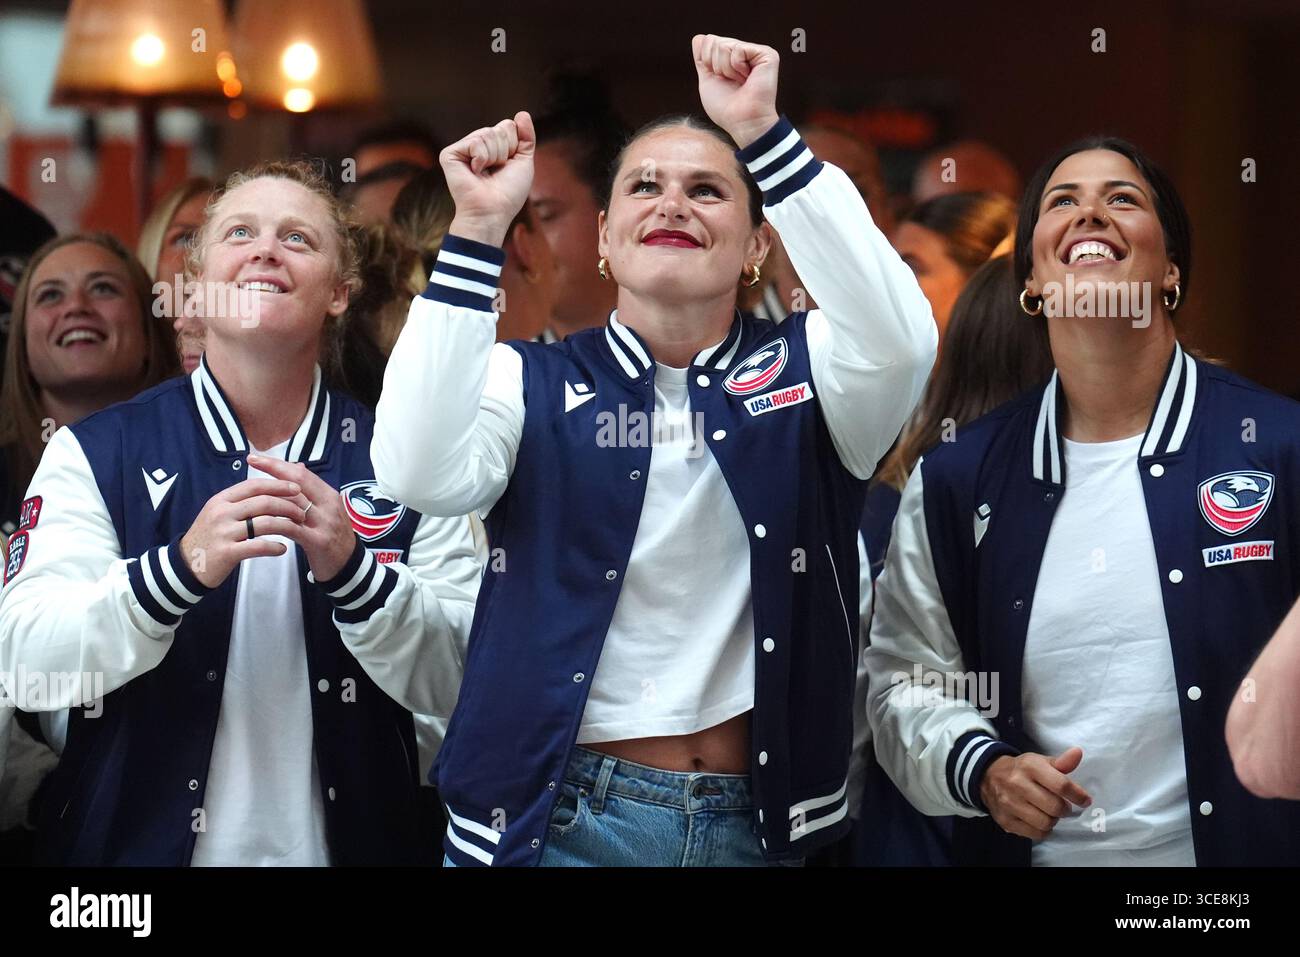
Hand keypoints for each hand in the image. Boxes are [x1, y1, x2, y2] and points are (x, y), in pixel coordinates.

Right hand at [178, 478, 306, 587]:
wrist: (186, 564)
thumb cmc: (209, 536)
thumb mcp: (220, 512)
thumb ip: (242, 500)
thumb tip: (269, 485)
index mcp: (221, 500)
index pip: (254, 485)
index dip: (278, 485)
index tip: (297, 489)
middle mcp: (222, 513)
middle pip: (263, 502)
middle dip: (288, 505)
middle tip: (303, 511)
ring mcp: (223, 533)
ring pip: (264, 523)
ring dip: (286, 524)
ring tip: (297, 528)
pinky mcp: (227, 553)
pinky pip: (257, 547)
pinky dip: (274, 547)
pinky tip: (283, 549)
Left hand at [245, 455, 359, 582]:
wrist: (348, 567)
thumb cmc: (333, 537)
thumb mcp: (326, 510)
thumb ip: (311, 490)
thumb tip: (298, 467)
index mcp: (329, 496)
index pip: (302, 474)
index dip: (279, 464)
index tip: (257, 457)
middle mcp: (329, 505)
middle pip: (297, 483)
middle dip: (272, 470)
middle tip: (251, 462)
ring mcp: (325, 523)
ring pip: (292, 503)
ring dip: (268, 496)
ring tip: (248, 492)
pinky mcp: (318, 541)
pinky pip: (291, 528)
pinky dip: (274, 522)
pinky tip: (258, 521)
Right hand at [441, 111, 535, 247]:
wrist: (492, 211)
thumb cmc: (508, 193)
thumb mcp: (525, 162)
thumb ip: (526, 137)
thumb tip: (522, 113)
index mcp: (493, 146)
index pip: (509, 126)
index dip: (515, 146)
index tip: (508, 166)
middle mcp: (477, 145)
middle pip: (500, 128)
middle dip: (505, 151)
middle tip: (496, 171)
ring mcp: (462, 149)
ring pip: (488, 133)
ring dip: (494, 157)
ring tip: (485, 173)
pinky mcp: (450, 154)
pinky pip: (474, 142)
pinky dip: (481, 158)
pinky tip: (475, 172)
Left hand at [692, 35, 780, 148]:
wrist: (742, 122)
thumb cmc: (725, 107)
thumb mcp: (707, 80)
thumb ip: (702, 59)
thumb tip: (698, 38)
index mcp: (732, 57)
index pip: (707, 41)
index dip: (706, 61)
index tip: (719, 79)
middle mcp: (745, 52)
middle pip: (713, 41)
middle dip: (715, 65)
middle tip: (731, 82)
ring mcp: (756, 52)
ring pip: (724, 45)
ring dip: (726, 69)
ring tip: (740, 82)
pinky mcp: (767, 54)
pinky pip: (737, 49)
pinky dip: (736, 67)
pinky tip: (747, 78)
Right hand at [979, 746, 1092, 840]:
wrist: (988, 776)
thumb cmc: (1022, 770)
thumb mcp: (1040, 761)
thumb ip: (1061, 762)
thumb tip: (1078, 753)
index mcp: (1029, 766)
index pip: (1061, 785)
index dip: (1077, 795)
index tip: (1085, 800)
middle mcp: (1017, 784)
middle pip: (1055, 807)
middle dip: (1064, 809)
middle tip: (1062, 806)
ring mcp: (1009, 804)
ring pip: (1046, 823)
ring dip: (1053, 820)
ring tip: (1049, 813)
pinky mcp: (1005, 820)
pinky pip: (1035, 834)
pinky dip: (1042, 830)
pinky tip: (1039, 820)